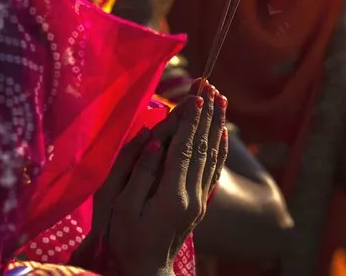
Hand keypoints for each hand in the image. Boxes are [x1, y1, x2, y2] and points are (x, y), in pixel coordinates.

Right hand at [108, 81, 227, 275]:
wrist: (147, 270)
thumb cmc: (127, 239)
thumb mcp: (122, 208)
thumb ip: (138, 173)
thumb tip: (154, 142)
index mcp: (172, 195)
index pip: (184, 150)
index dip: (190, 122)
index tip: (197, 96)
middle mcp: (193, 196)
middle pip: (203, 147)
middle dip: (207, 115)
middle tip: (212, 87)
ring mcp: (200, 200)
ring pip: (212, 156)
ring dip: (217, 125)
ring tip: (222, 101)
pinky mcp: (201, 203)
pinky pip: (215, 170)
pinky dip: (220, 149)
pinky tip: (223, 134)